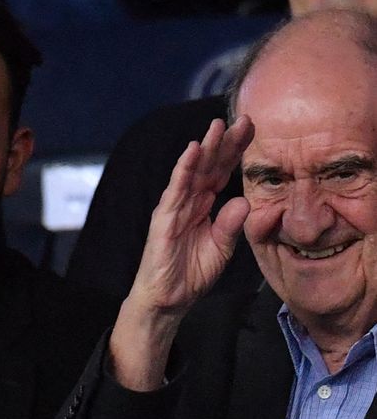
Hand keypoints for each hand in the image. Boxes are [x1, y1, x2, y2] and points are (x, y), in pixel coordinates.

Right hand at [130, 115, 254, 314]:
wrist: (168, 299)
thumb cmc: (190, 273)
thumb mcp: (221, 248)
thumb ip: (231, 224)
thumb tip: (244, 200)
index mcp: (204, 205)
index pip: (222, 172)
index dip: (236, 152)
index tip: (253, 131)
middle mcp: (189, 200)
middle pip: (210, 166)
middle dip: (225, 143)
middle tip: (243, 120)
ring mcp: (175, 207)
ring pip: (192, 172)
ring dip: (205, 148)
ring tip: (218, 127)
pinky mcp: (164, 218)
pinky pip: (176, 190)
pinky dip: (184, 170)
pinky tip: (193, 151)